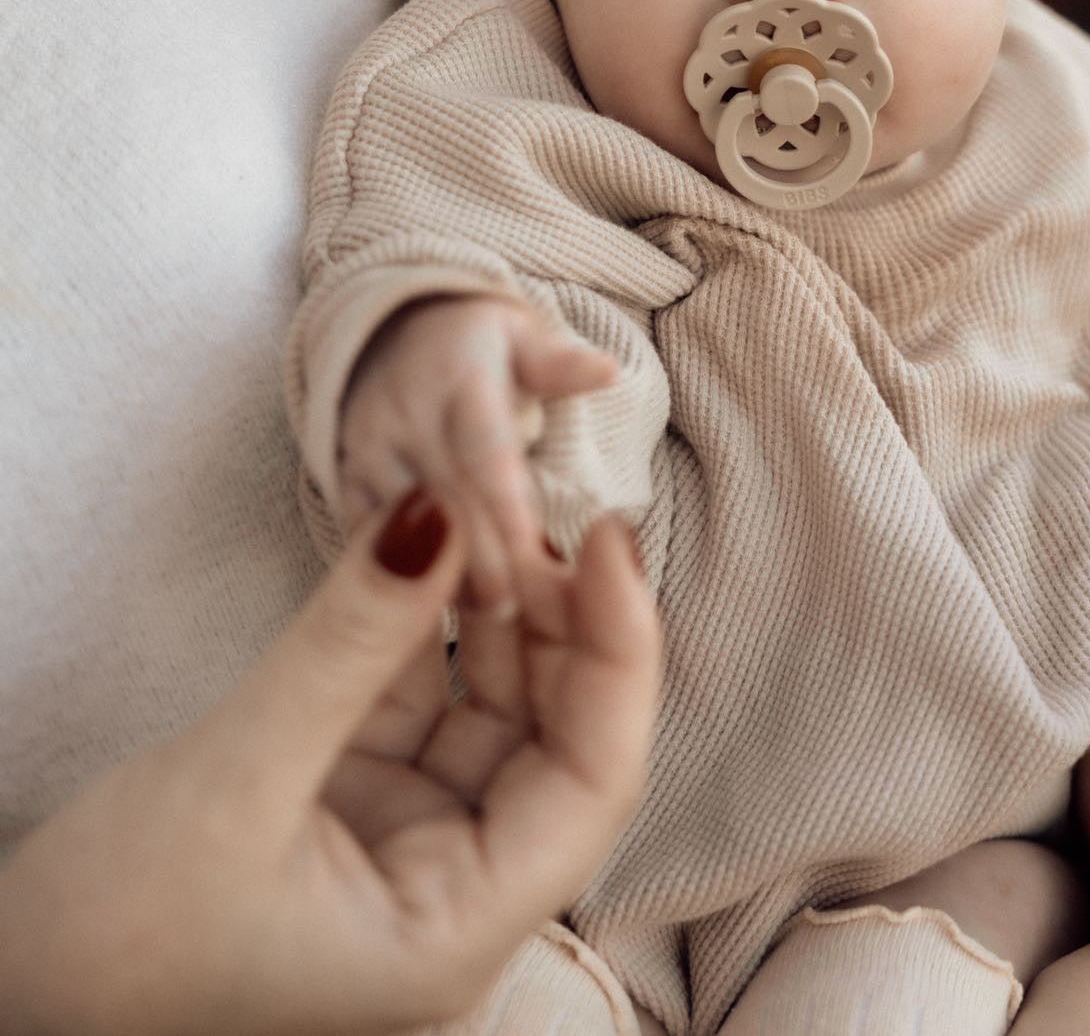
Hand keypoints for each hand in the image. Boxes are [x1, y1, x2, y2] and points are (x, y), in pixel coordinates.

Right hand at [0, 494, 658, 1035]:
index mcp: (452, 934)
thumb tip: (440, 510)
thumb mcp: (238, 773)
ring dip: (495, 615)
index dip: (621, 655)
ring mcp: (404, 852)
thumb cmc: (109, 936)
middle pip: (557, 742)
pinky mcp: (353, 809)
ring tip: (486, 514)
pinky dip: (423, 627)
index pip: (593, 785)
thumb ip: (350, 639)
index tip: (612, 541)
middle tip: (545, 510)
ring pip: (492, 714)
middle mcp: (450, 899)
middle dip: (562, 623)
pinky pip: (420, 703)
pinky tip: (423, 551)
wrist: (4, 990)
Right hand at [341, 294, 616, 611]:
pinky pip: (366, 537)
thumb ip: (557, 364)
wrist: (391, 331)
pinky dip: (399, 578)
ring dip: (444, 579)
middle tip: (522, 610)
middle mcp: (404, 411)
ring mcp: (368, 447)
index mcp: (458, 375)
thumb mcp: (520, 338)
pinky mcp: (346, 479)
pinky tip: (436, 616)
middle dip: (483, 558)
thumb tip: (606, 369)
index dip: (508, 507)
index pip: (484, 450)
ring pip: (403, 526)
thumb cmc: (479, 348)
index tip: (539, 561)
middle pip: (445, 497)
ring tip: (490, 619)